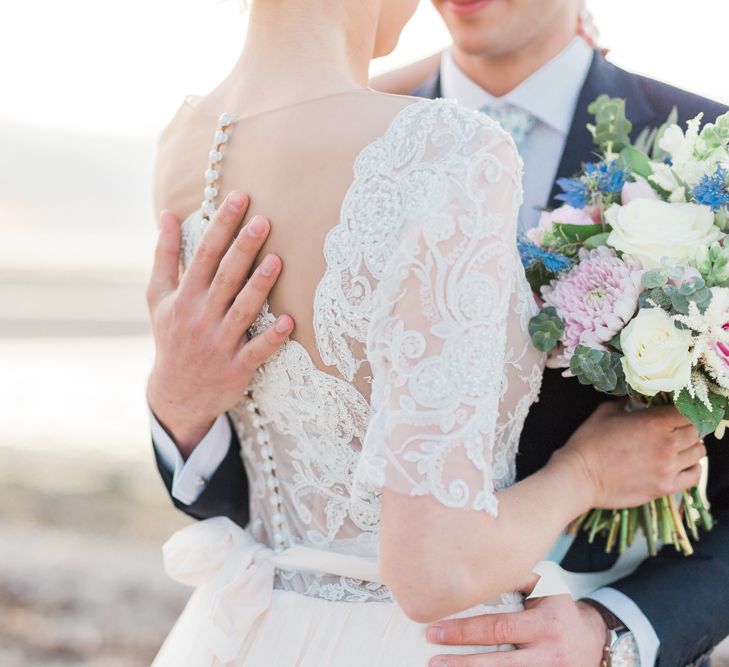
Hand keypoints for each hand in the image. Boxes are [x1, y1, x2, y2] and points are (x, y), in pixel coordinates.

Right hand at [146, 191, 293, 455]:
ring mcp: (220, 343)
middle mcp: (201, 317)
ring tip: (278, 261)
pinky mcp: (237, 367)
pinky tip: (289, 321)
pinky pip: (257, 350)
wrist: (176, 394)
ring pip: (243, 310)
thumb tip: (167, 214)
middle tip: (264, 220)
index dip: (222, 226)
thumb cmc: (171, 336)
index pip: (205, 254)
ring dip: (259, 286)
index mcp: (184, 297)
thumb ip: (165, 256)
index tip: (239, 198)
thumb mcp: (158, 297)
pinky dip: (272, 337)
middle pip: (226, 277)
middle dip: (243, 249)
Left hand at [426, 595, 606, 666]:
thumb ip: (517, 577)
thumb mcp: (547, 588)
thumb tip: (480, 569)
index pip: (499, 628)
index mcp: (545, 624)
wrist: (593, 642)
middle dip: (463, 662)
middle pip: (499, 662)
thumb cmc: (560, 609)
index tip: (436, 629)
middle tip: (433, 658)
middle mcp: (548, 654)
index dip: (465, 631)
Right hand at [554, 402, 704, 509]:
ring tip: (677, 447)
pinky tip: (682, 464)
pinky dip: (693, 467)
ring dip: (690, 447)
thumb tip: (636, 401)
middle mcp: (668, 444)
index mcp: (654, 421)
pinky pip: (695, 475)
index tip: (672, 413)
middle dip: (686, 428)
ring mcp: (669, 467)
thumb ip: (626, 403)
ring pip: (698, 452)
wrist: (580, 476)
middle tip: (674, 429)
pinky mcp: (666, 487)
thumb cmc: (588, 442)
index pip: (686, 412)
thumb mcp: (604, 412)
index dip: (680, 411)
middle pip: (695, 431)